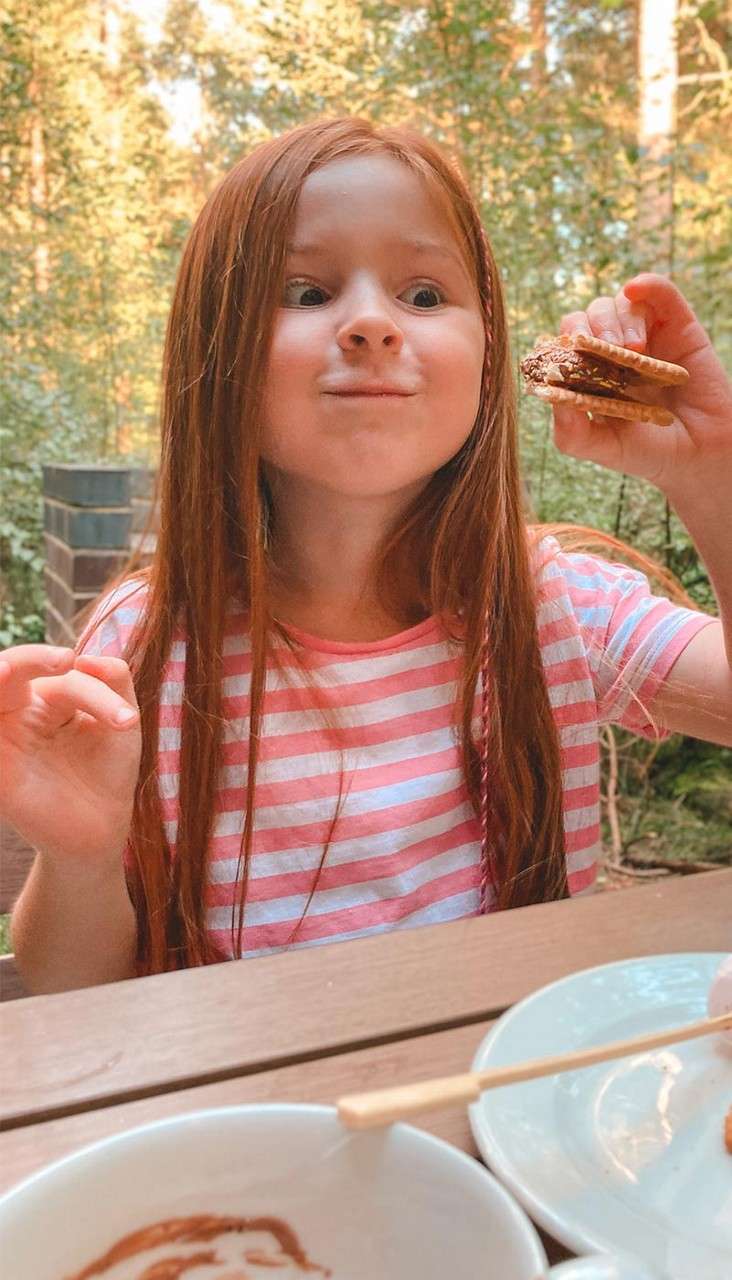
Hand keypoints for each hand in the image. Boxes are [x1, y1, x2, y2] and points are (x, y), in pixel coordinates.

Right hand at [0, 645, 140, 867]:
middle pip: (12, 668)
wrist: (100, 831)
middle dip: (30, 658)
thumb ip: (114, 681)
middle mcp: (21, 711)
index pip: (64, 677)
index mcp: (51, 697)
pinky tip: (0, 700)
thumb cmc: (109, 773)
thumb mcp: (122, 722)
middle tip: (63, 661)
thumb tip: (85, 657)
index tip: (125, 720)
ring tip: (3, 670)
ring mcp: (4, 737)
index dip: (95, 691)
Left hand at [552, 273, 731, 500]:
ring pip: (617, 304)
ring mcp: (644, 333)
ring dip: (618, 320)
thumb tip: (547, 396)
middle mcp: (611, 350)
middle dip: (589, 328)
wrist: (699, 452)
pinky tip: (635, 290)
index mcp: (588, 374)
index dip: (561, 347)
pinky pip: (659, 291)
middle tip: (604, 349)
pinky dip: (647, 284)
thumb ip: (571, 432)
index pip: (563, 346)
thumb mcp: (602, 448)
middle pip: (585, 317)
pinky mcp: (676, 323)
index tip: (568, 360)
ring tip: (634, 349)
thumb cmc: (646, 450)